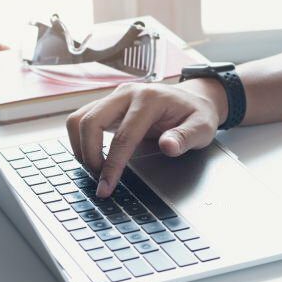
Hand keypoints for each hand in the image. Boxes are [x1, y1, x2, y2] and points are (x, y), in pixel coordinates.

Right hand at [64, 80, 227, 197]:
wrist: (192, 99)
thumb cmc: (196, 115)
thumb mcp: (202, 128)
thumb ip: (186, 138)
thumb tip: (168, 147)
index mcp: (150, 99)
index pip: (123, 136)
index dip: (112, 165)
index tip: (106, 186)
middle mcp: (127, 94)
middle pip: (91, 121)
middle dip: (88, 154)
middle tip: (99, 179)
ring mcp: (114, 97)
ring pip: (79, 118)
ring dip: (80, 146)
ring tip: (94, 168)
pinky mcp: (107, 104)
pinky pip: (82, 119)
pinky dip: (80, 140)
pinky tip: (93, 156)